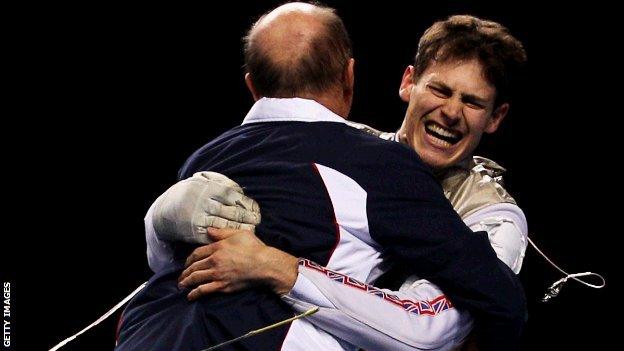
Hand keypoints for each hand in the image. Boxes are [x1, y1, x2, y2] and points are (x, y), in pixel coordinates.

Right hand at [153, 172, 260, 244]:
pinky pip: (213, 236)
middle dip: (246, 217)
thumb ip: (220, 183)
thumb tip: (239, 190)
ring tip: (251, 230)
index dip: (246, 204)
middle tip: (257, 221)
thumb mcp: (201, 181)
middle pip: (231, 212)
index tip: (255, 209)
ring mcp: (200, 219)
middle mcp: (205, 204)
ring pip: (224, 225)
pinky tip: (234, 239)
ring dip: (239, 228)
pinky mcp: (195, 232)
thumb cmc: (188, 193)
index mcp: (208, 190)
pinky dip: (225, 238)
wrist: (164, 211)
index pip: (233, 197)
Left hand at [178, 228, 298, 300]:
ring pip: (196, 278)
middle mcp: (214, 261)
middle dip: (185, 271)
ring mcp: (217, 275)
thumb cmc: (254, 247)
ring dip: (186, 282)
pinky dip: (195, 293)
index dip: (190, 258)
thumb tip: (209, 231)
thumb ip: (222, 232)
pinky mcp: (222, 286)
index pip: (197, 253)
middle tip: (181, 276)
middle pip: (194, 266)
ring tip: (181, 285)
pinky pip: (204, 290)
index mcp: (217, 248)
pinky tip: (190, 296)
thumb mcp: (239, 233)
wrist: (264, 265)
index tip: (187, 262)